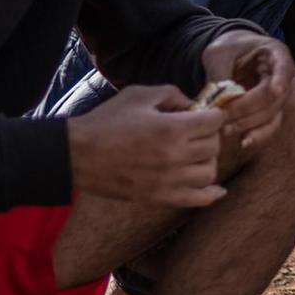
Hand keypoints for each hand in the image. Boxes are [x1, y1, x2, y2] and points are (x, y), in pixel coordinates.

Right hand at [67, 84, 229, 207]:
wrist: (78, 155)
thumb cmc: (106, 121)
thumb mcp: (139, 95)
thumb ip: (172, 94)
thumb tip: (194, 105)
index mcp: (172, 128)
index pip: (214, 121)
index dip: (213, 115)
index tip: (205, 114)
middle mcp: (175, 156)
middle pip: (214, 146)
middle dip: (209, 135)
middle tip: (196, 132)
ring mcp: (168, 181)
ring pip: (210, 173)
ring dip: (207, 161)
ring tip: (195, 155)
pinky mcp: (159, 198)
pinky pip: (198, 200)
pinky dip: (211, 195)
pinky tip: (217, 189)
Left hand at [200, 30, 294, 151]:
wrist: (233, 56)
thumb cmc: (227, 49)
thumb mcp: (218, 53)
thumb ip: (219, 72)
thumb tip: (217, 98)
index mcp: (275, 53)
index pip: (284, 67)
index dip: (281, 79)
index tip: (276, 90)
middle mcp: (283, 76)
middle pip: (275, 96)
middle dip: (249, 108)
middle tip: (223, 115)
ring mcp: (279, 96)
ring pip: (272, 115)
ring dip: (249, 124)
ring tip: (225, 129)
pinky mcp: (270, 112)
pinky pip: (269, 127)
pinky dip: (257, 136)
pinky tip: (243, 143)